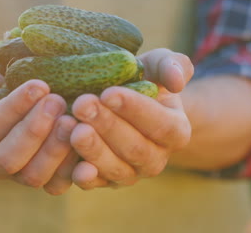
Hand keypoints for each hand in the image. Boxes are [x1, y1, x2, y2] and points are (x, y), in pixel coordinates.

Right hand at [0, 59, 78, 194]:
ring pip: (32, 176)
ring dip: (54, 151)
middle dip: (34, 131)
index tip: (39, 85)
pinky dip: (73, 170)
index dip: (13, 108)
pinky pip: (56, 185)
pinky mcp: (45, 179)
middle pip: (8, 159)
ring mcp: (19, 174)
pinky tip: (87, 144)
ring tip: (72, 121)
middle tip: (57, 102)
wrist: (15, 109)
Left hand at [69, 48, 193, 188]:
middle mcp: (156, 158)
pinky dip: (84, 176)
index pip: (160, 125)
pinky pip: (95, 183)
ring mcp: (130, 173)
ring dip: (93, 150)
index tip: (108, 93)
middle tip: (82, 105)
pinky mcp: (104, 181)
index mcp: (175, 131)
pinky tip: (73, 165)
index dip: (135, 110)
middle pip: (135, 148)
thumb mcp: (158, 66)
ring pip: (115, 169)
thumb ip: (172, 66)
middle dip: (107, 126)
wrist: (119, 103)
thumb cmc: (141, 80)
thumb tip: (177, 82)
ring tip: (73, 128)